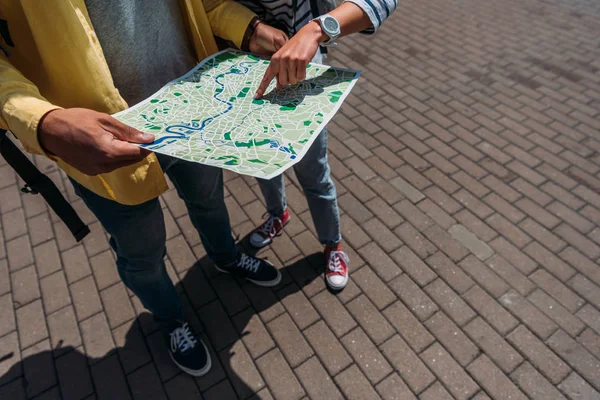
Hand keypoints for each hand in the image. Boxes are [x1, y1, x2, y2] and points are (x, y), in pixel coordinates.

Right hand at [38, 108, 153, 175]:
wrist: (49, 131)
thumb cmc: (77, 120)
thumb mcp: (104, 120)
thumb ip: (127, 131)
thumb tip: (148, 138)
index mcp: (109, 152)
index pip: (137, 153)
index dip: (147, 146)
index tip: (152, 138)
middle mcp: (104, 165)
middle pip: (131, 160)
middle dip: (138, 149)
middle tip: (139, 136)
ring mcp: (97, 171)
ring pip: (121, 164)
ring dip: (125, 153)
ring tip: (120, 138)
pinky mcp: (91, 172)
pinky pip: (110, 166)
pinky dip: (114, 157)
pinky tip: (108, 145)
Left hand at [255, 21, 325, 98]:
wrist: (307, 35)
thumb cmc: (296, 47)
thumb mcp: (284, 57)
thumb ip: (280, 70)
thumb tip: (279, 86)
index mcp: (275, 59)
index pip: (267, 76)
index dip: (262, 87)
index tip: (257, 97)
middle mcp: (281, 60)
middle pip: (284, 82)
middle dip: (290, 80)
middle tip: (294, 71)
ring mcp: (291, 60)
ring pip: (293, 80)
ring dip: (297, 77)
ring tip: (299, 67)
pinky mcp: (301, 60)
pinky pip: (301, 77)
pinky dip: (303, 75)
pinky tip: (303, 66)